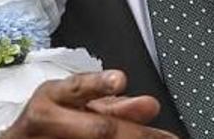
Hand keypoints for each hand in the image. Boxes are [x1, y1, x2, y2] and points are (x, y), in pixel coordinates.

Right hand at [2, 70, 175, 137]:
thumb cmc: (49, 120)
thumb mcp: (75, 103)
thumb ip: (112, 103)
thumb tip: (150, 106)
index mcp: (53, 96)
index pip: (77, 88)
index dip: (98, 83)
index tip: (119, 79)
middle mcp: (47, 119)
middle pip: (99, 128)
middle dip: (136, 133)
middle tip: (166, 138)